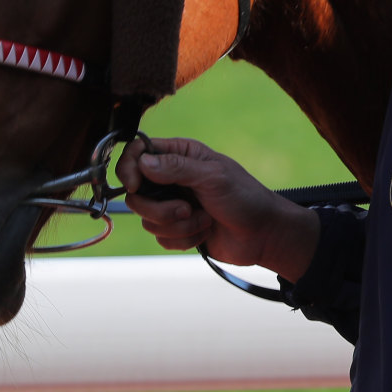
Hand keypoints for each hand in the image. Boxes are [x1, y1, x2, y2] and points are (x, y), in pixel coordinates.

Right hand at [117, 136, 318, 279]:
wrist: (262, 234)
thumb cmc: (245, 198)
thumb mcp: (213, 177)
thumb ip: (178, 168)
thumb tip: (143, 161)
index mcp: (182, 155)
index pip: (138, 153)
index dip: (129, 169)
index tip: (133, 185)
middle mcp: (173, 178)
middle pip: (135, 193)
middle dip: (159, 209)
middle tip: (186, 209)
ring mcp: (173, 204)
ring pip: (147, 219)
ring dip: (178, 225)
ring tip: (204, 220)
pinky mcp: (177, 229)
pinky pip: (160, 237)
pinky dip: (183, 238)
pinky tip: (205, 231)